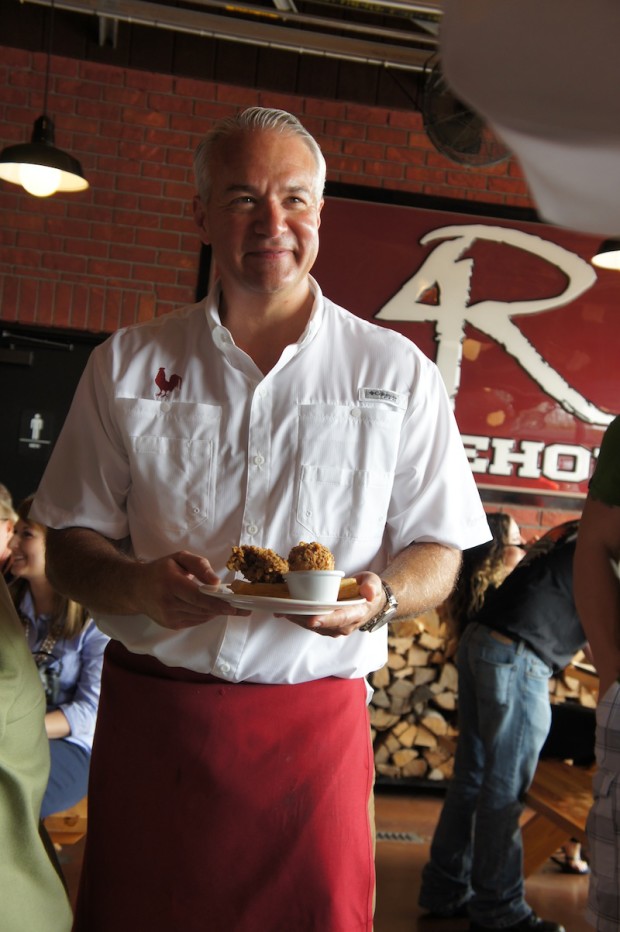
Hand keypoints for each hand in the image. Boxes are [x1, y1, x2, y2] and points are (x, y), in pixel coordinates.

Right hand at [132, 550, 250, 629]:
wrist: (135, 589)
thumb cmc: (161, 570)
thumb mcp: (179, 558)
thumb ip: (199, 565)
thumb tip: (216, 581)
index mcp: (170, 583)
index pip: (197, 596)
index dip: (217, 603)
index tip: (234, 605)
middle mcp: (168, 602)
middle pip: (202, 609)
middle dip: (224, 609)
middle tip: (244, 609)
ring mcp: (168, 617)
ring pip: (201, 617)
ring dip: (216, 612)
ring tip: (231, 607)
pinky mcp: (171, 625)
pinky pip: (195, 621)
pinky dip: (206, 614)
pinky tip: (212, 608)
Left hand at [279, 572, 384, 637]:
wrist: (369, 601)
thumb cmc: (369, 589)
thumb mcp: (373, 583)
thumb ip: (372, 586)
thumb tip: (369, 592)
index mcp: (357, 613)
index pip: (341, 618)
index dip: (326, 620)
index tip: (312, 620)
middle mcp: (345, 625)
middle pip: (323, 624)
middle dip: (304, 619)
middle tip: (288, 611)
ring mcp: (335, 627)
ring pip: (314, 626)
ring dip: (298, 619)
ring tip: (282, 610)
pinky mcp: (326, 626)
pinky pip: (310, 624)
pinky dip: (297, 618)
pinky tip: (284, 612)